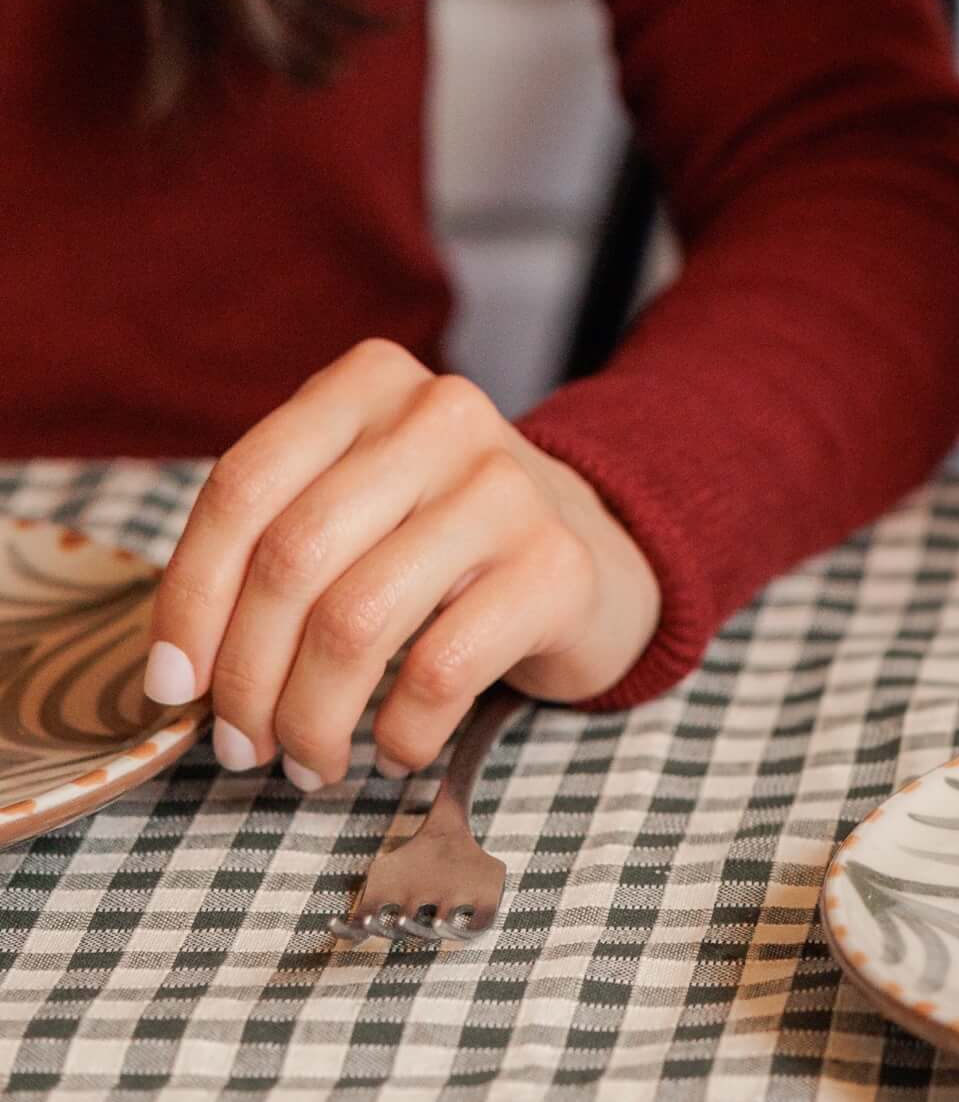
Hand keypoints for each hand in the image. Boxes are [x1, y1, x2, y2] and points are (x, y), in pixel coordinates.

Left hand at [141, 340, 660, 786]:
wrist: (595, 546)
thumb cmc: (437, 541)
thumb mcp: (354, 502)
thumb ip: (269, 549)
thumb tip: (176, 679)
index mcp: (370, 385)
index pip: (242, 488)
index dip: (188, 600)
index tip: (174, 688)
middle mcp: (441, 416)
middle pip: (292, 560)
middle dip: (246, 679)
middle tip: (243, 746)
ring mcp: (507, 486)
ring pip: (356, 622)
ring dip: (311, 722)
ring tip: (309, 763)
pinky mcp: (556, 565)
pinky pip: (439, 671)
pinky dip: (398, 735)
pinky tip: (396, 748)